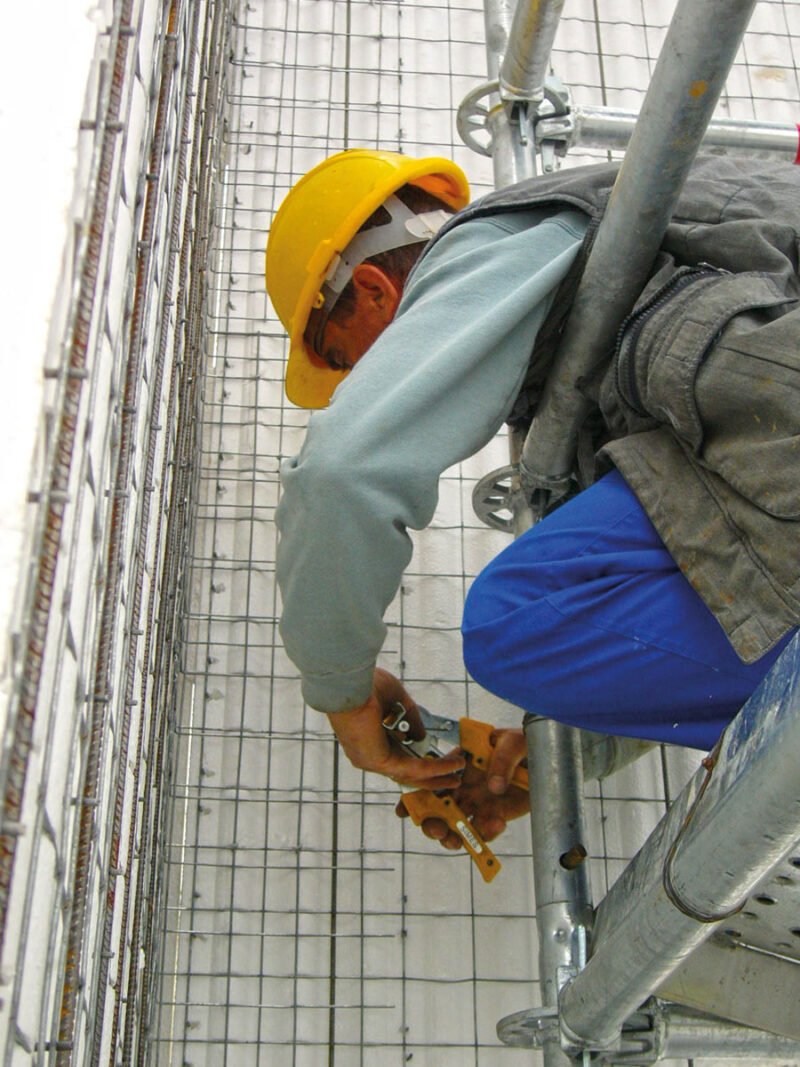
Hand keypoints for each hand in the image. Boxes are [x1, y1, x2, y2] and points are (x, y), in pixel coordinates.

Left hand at [326, 668, 465, 788]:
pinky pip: (415, 768)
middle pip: (405, 773)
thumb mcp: (395, 700)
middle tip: (451, 777)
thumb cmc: (362, 686)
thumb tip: (421, 735)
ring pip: (412, 774)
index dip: (417, 758)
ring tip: (457, 771)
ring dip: (438, 774)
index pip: (395, 757)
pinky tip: (452, 764)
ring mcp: (372, 761)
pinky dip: (436, 768)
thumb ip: (410, 718)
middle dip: (431, 776)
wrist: (348, 685)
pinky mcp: (381, 761)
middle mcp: (367, 755)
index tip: (437, 756)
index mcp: (367, 740)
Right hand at [397, 728, 529, 848]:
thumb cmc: (525, 743)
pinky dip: (486, 834)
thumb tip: (493, 787)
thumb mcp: (513, 742)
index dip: (414, 796)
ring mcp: (479, 804)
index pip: (431, 780)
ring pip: (456, 826)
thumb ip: (502, 759)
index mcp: (460, 765)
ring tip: (459, 841)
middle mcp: (464, 787)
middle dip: (431, 823)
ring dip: (452, 837)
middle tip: (438, 829)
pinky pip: (484, 832)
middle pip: (438, 810)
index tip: (404, 811)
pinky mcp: (496, 817)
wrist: (547, 759)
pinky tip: (497, 824)